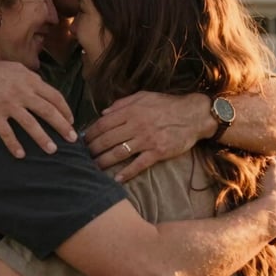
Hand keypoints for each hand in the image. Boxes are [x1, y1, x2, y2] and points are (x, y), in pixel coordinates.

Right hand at [0, 55, 76, 157]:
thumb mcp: (15, 69)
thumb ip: (31, 79)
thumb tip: (44, 88)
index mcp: (29, 80)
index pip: (54, 96)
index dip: (65, 110)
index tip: (72, 121)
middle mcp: (21, 92)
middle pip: (47, 111)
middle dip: (62, 126)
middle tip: (72, 139)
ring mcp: (7, 104)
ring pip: (30, 124)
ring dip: (43, 138)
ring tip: (52, 150)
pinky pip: (6, 132)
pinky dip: (14, 144)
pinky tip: (20, 154)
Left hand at [83, 92, 212, 181]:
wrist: (193, 115)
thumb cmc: (167, 104)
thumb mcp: (143, 96)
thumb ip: (122, 103)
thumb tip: (103, 112)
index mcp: (131, 111)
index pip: (103, 123)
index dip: (90, 133)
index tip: (82, 140)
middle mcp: (136, 125)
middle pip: (107, 139)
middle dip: (92, 149)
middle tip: (83, 156)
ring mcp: (146, 140)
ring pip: (118, 153)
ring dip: (103, 161)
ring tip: (93, 168)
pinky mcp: (158, 152)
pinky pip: (138, 165)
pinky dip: (126, 173)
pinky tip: (116, 178)